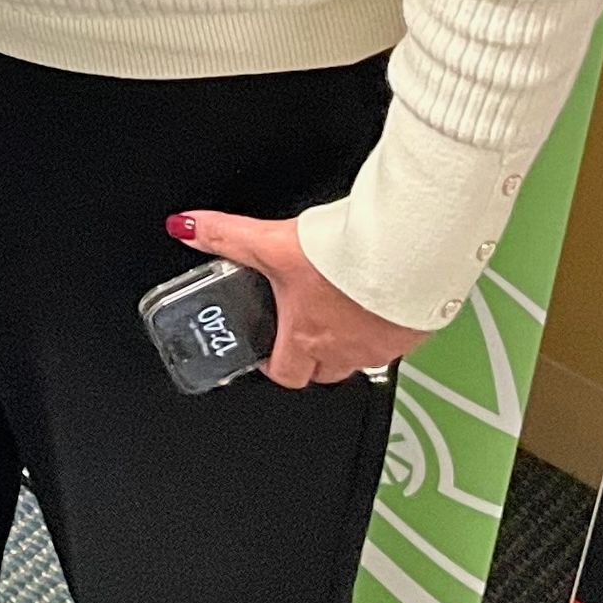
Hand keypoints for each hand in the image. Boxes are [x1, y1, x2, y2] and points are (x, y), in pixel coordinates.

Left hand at [165, 212, 428, 389]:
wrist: (404, 247)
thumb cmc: (343, 254)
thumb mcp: (270, 241)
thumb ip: (225, 235)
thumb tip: (187, 228)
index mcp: (307, 336)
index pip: (286, 375)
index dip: (273, 364)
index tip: (268, 348)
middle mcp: (346, 349)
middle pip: (325, 371)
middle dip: (312, 354)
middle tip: (304, 323)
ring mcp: (383, 344)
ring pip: (362, 356)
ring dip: (349, 337)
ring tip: (342, 302)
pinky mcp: (415, 330)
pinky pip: (397, 339)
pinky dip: (386, 322)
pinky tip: (382, 294)